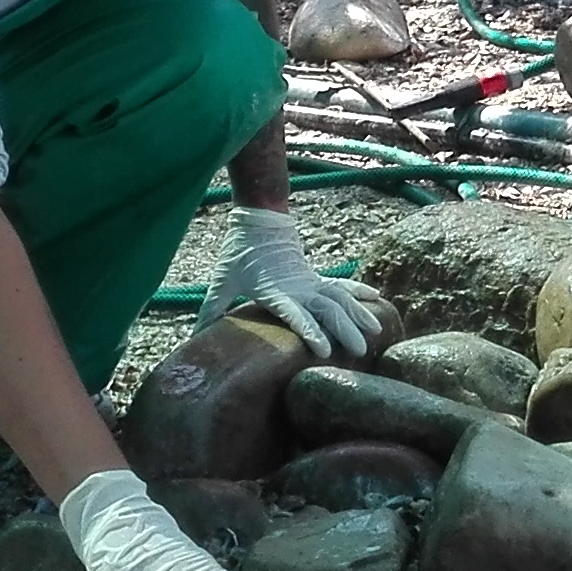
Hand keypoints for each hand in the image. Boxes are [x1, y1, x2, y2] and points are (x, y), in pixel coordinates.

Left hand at [212, 208, 392, 359]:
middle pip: (329, 309)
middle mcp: (299, 287)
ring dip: (359, 314)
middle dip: (346, 329)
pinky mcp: (316, 276)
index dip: (311, 331)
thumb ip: (212, 308)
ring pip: (341, 298)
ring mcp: (311, 281)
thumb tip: (195, 336)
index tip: (326, 350)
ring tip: (376, 332)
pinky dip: (359, 291)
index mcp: (277, 291)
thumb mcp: (222, 280)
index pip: (297, 315)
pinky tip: (376, 299)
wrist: (260, 219)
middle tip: (360, 351)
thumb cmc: (239, 252)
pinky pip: (342, 285)